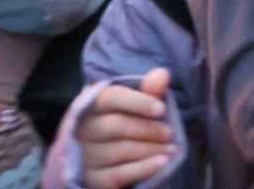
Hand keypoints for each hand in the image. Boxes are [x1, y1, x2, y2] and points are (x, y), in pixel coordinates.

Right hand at [76, 68, 176, 188]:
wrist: (100, 161)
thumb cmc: (122, 124)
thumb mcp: (135, 104)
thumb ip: (148, 89)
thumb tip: (163, 74)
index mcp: (91, 104)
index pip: (111, 97)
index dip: (138, 102)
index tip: (161, 109)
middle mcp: (82, 129)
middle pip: (116, 126)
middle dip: (147, 129)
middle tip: (169, 133)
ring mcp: (84, 156)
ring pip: (119, 151)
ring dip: (150, 149)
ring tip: (171, 149)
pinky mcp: (92, 179)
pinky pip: (119, 174)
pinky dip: (143, 168)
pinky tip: (162, 163)